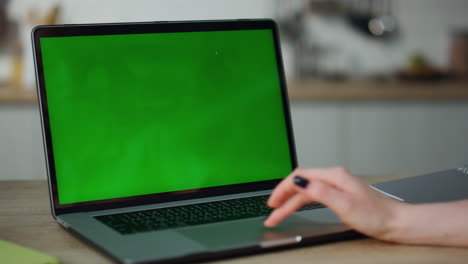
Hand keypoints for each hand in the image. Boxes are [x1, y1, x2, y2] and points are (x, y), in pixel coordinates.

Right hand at [264, 167, 406, 240]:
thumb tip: (299, 181)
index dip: (282, 189)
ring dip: (291, 202)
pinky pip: (314, 195)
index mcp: (333, 176)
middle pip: (300, 183)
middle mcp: (334, 177)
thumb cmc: (376, 215)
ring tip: (279, 214)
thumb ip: (320, 192)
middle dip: (283, 197)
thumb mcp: (345, 205)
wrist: (396, 222)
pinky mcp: (339, 194)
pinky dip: (301, 202)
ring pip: (306, 190)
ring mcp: (336, 185)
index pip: (299, 176)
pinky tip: (297, 207)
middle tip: (272, 212)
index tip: (272, 202)